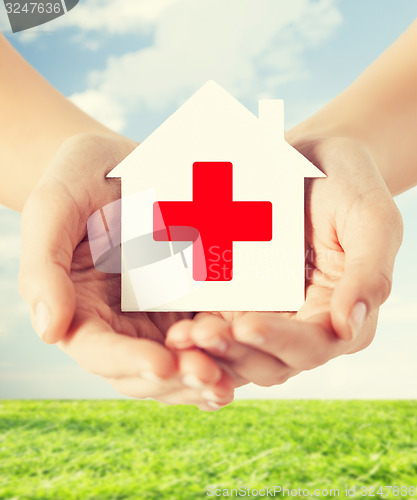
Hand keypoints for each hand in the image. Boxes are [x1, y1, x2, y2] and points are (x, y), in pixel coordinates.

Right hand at [18, 133, 233, 409]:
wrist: (119, 162)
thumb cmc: (79, 179)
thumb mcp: (54, 208)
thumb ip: (45, 268)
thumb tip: (50, 331)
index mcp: (82, 310)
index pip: (99, 351)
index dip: (128, 361)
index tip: (161, 363)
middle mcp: (121, 323)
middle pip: (144, 371)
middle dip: (177, 378)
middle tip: (211, 376)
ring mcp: (158, 314)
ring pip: (180, 362)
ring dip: (205, 375)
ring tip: (231, 378)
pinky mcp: (190, 299)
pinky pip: (208, 333)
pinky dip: (226, 350)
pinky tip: (250, 350)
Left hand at [166, 136, 402, 386]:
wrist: (312, 158)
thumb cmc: (349, 184)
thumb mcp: (371, 219)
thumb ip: (369, 273)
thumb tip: (348, 327)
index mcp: (340, 314)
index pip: (313, 345)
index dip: (280, 342)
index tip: (246, 324)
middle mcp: (302, 323)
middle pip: (269, 360)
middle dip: (234, 352)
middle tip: (198, 334)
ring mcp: (267, 313)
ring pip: (238, 351)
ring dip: (209, 352)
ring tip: (179, 336)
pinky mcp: (239, 298)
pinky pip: (218, 323)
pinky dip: (198, 333)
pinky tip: (174, 324)